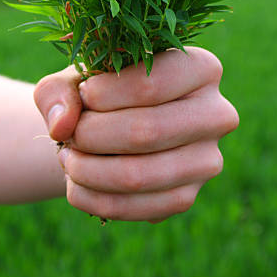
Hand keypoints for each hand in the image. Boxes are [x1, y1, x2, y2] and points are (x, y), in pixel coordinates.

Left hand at [33, 48, 238, 222]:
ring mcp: (207, 161)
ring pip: (139, 175)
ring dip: (87, 170)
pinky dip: (93, 198)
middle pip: (146, 131)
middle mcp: (217, 114)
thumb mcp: (75, 78)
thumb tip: (61, 125)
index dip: (104, 94)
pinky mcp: (188, 197)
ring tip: (67, 157)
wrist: (112, 129)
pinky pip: (136, 208)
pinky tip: (75, 184)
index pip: (151, 83)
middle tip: (68, 134)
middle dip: (92, 135)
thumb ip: (59, 91)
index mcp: (201, 68)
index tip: (82, 94)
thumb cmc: (100, 92)